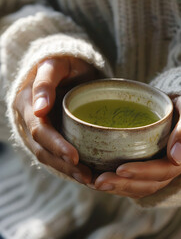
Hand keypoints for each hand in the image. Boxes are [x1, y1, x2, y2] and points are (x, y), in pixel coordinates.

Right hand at [15, 57, 96, 183]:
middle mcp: (30, 121)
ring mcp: (39, 130)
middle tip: (87, 176)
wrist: (65, 69)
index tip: (75, 158)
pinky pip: (55, 154)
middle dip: (63, 165)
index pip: (39, 131)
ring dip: (67, 171)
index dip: (56, 146)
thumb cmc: (63, 64)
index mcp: (27, 104)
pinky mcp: (50, 135)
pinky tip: (84, 174)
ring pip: (48, 156)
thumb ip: (45, 82)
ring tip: (88, 180)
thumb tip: (39, 110)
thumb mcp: (55, 65)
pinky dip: (68, 166)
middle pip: (43, 149)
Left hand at [93, 95, 180, 197]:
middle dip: (122, 185)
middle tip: (98, 182)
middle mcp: (170, 168)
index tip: (120, 170)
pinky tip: (99, 180)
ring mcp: (158, 170)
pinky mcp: (147, 168)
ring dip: (116, 188)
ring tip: (93, 183)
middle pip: (147, 184)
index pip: (163, 170)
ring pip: (139, 187)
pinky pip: (134, 183)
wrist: (177, 110)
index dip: (142, 172)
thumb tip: (177, 157)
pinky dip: (117, 184)